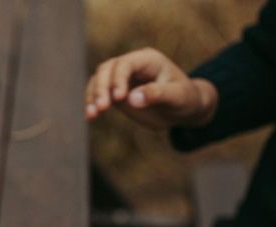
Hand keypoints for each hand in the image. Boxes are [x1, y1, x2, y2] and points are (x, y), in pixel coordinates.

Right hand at [85, 48, 217, 129]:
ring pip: (98, 80)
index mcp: (148, 60)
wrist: (184, 109)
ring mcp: (121, 78)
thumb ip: (157, 95)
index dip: (118, 79)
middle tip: (102, 108)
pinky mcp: (116, 92)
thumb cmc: (185, 99)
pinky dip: (92, 104)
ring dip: (92, 97)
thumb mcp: (178, 97)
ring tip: (92, 115)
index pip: (125, 64)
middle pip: (107, 69)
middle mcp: (131, 65)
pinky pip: (98, 94)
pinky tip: (90, 118)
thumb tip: (132, 99)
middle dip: (101, 88)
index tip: (118, 99)